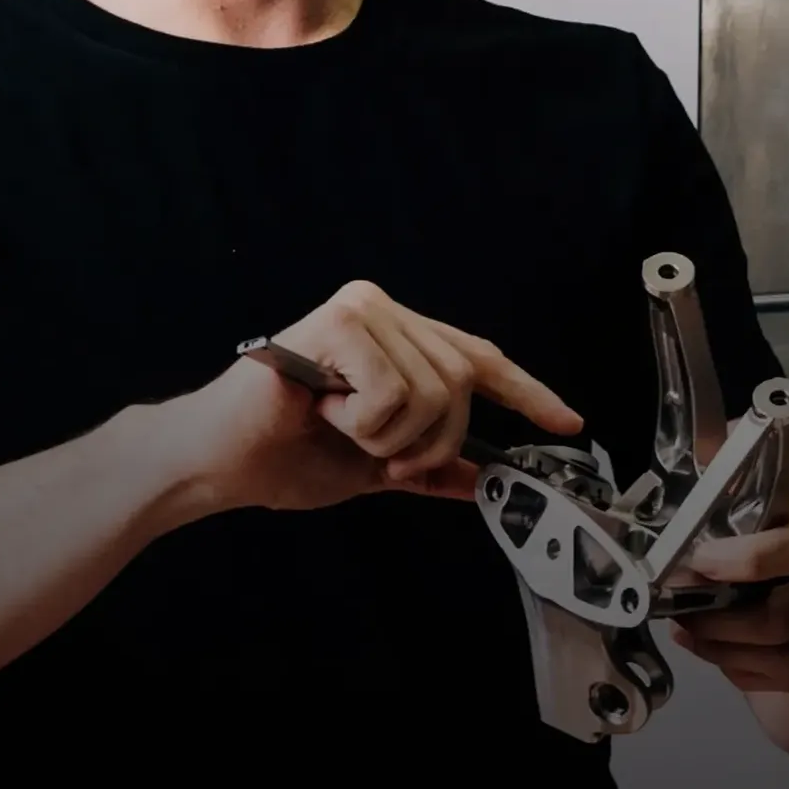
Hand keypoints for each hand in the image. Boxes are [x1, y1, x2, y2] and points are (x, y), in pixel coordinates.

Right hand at [158, 279, 582, 515]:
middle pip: (462, 384)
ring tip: (339, 427)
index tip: (568, 424)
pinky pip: (393, 392)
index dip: (528, 394)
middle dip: (429, 442)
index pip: (480, 359)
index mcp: (396, 336)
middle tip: (379, 456)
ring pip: (432, 392)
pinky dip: (363, 423)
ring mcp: (363, 307)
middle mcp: (384, 308)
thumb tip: (485, 481)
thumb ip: (431, 469)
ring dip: (389, 437)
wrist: (220, 462)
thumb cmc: (284, 456)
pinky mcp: (339, 320)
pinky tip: (322, 412)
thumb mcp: (376, 469)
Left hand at [664, 455, 788, 693]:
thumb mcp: (787, 473)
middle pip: (785, 622)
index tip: (694, 564)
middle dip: (719, 622)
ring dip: (727, 654)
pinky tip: (723, 654)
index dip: (740, 563)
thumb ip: (740, 472)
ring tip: (690, 635)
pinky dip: (753, 673)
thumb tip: (692, 457)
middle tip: (678, 612)